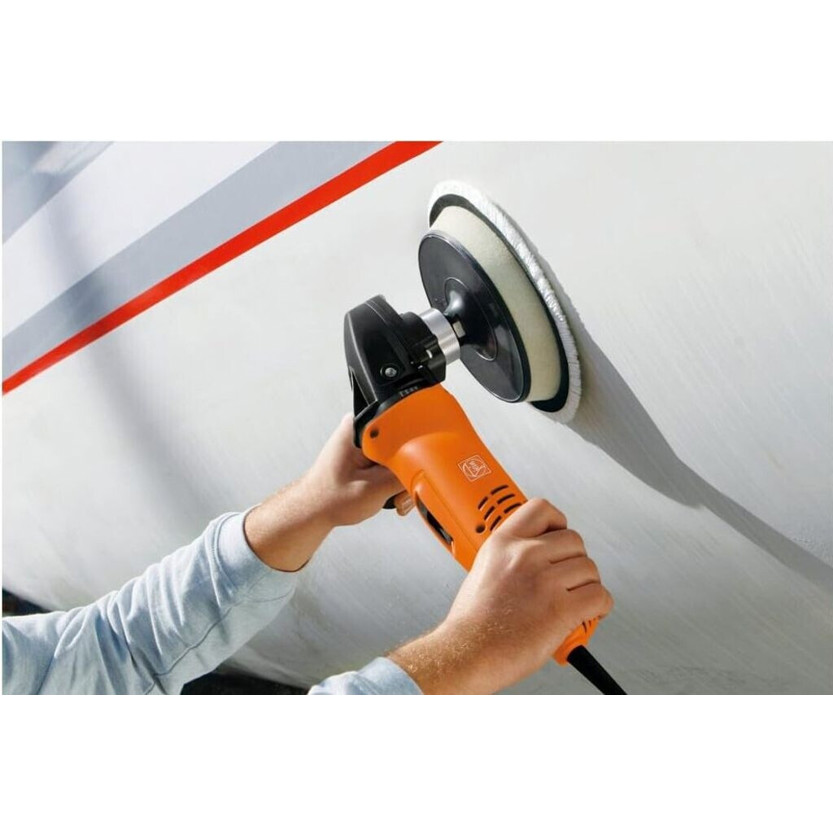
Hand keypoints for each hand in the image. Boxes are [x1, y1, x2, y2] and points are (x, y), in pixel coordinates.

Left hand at [244, 414, 408, 571]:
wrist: (314, 510)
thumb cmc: (327, 498)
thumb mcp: (372, 490)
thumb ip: (402, 477)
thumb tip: (425, 471)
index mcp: (360, 427)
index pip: (402, 428)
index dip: (414, 450)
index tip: (417, 468)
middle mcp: (364, 430)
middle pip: (405, 445)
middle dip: (407, 472)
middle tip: (397, 491)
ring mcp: (367, 442)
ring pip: (402, 457)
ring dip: (401, 480)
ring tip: (387, 496)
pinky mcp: (370, 454)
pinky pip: (394, 462)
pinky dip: (395, 481)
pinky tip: (387, 494)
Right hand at [388, 499, 613, 693]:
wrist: (467, 653)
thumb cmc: (472, 624)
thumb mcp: (483, 570)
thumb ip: (510, 558)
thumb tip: (537, 559)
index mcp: (503, 543)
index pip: (542, 509)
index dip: (558, 522)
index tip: (560, 533)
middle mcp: (524, 555)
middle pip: (574, 541)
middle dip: (576, 562)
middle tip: (569, 580)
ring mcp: (544, 580)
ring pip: (590, 570)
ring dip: (588, 587)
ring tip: (577, 601)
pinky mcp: (561, 608)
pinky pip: (599, 597)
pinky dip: (600, 607)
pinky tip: (588, 613)